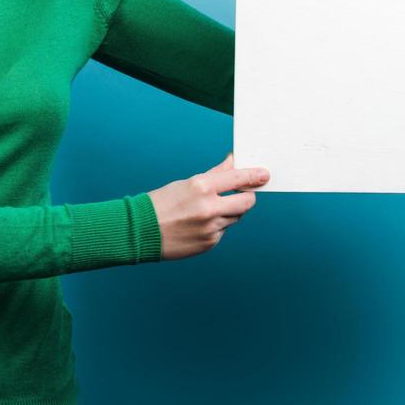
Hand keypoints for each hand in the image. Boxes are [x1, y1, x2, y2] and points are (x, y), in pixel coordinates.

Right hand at [148, 152, 269, 260]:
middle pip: (247, 202)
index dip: (255, 176)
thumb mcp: (187, 183)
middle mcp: (209, 207)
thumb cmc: (161, 204)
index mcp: (202, 187)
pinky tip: (199, 225)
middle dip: (247, 197)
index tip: (265, 175)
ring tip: (207, 211)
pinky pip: (223, 231)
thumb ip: (215, 175)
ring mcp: (211, 228)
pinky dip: (217, 227)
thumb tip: (233, 162)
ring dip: (229, 212)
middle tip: (242, 194)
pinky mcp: (209, 243)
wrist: (140, 231)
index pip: (238, 178)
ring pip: (235, 217)